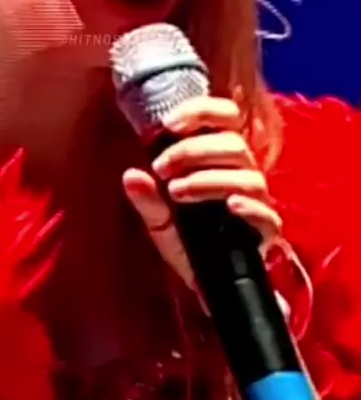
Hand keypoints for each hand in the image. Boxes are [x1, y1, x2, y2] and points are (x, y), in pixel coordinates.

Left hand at [123, 95, 281, 295]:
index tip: (168, 123)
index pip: (225, 116)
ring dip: (209, 179)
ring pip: (248, 176)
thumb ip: (147, 199)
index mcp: (220, 159)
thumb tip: (131, 175)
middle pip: (233, 144)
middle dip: (192, 150)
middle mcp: (242, 174)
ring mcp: (257, 203)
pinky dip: (250, 208)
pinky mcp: (266, 233)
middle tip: (162, 168)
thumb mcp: (159, 222)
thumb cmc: (188, 243)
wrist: (210, 289)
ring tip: (178, 192)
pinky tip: (228, 207)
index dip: (201, 111)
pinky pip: (268, 216)